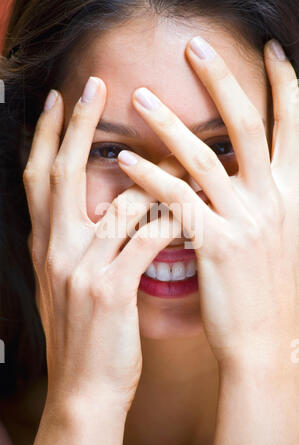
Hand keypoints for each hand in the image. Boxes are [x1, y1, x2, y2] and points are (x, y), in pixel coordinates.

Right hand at [23, 77, 182, 444]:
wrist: (84, 386)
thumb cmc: (84, 331)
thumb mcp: (67, 281)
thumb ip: (76, 242)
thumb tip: (97, 207)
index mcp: (44, 246)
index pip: (38, 177)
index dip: (46, 135)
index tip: (58, 101)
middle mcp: (55, 249)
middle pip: (62, 173)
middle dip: (76, 126)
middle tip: (93, 85)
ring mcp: (80, 268)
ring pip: (119, 203)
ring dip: (154, 181)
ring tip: (181, 167)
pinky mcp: (111, 289)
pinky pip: (145, 238)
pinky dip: (170, 220)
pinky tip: (187, 216)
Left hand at [116, 38, 298, 372]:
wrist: (268, 340)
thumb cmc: (271, 290)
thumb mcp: (282, 236)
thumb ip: (269, 197)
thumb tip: (245, 169)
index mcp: (293, 195)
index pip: (293, 127)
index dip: (287, 86)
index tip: (273, 52)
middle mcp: (274, 200)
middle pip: (248, 126)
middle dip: (223, 81)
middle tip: (194, 47)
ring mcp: (246, 221)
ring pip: (202, 158)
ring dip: (168, 123)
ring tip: (138, 97)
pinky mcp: (217, 245)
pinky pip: (177, 200)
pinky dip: (150, 177)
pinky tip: (127, 159)